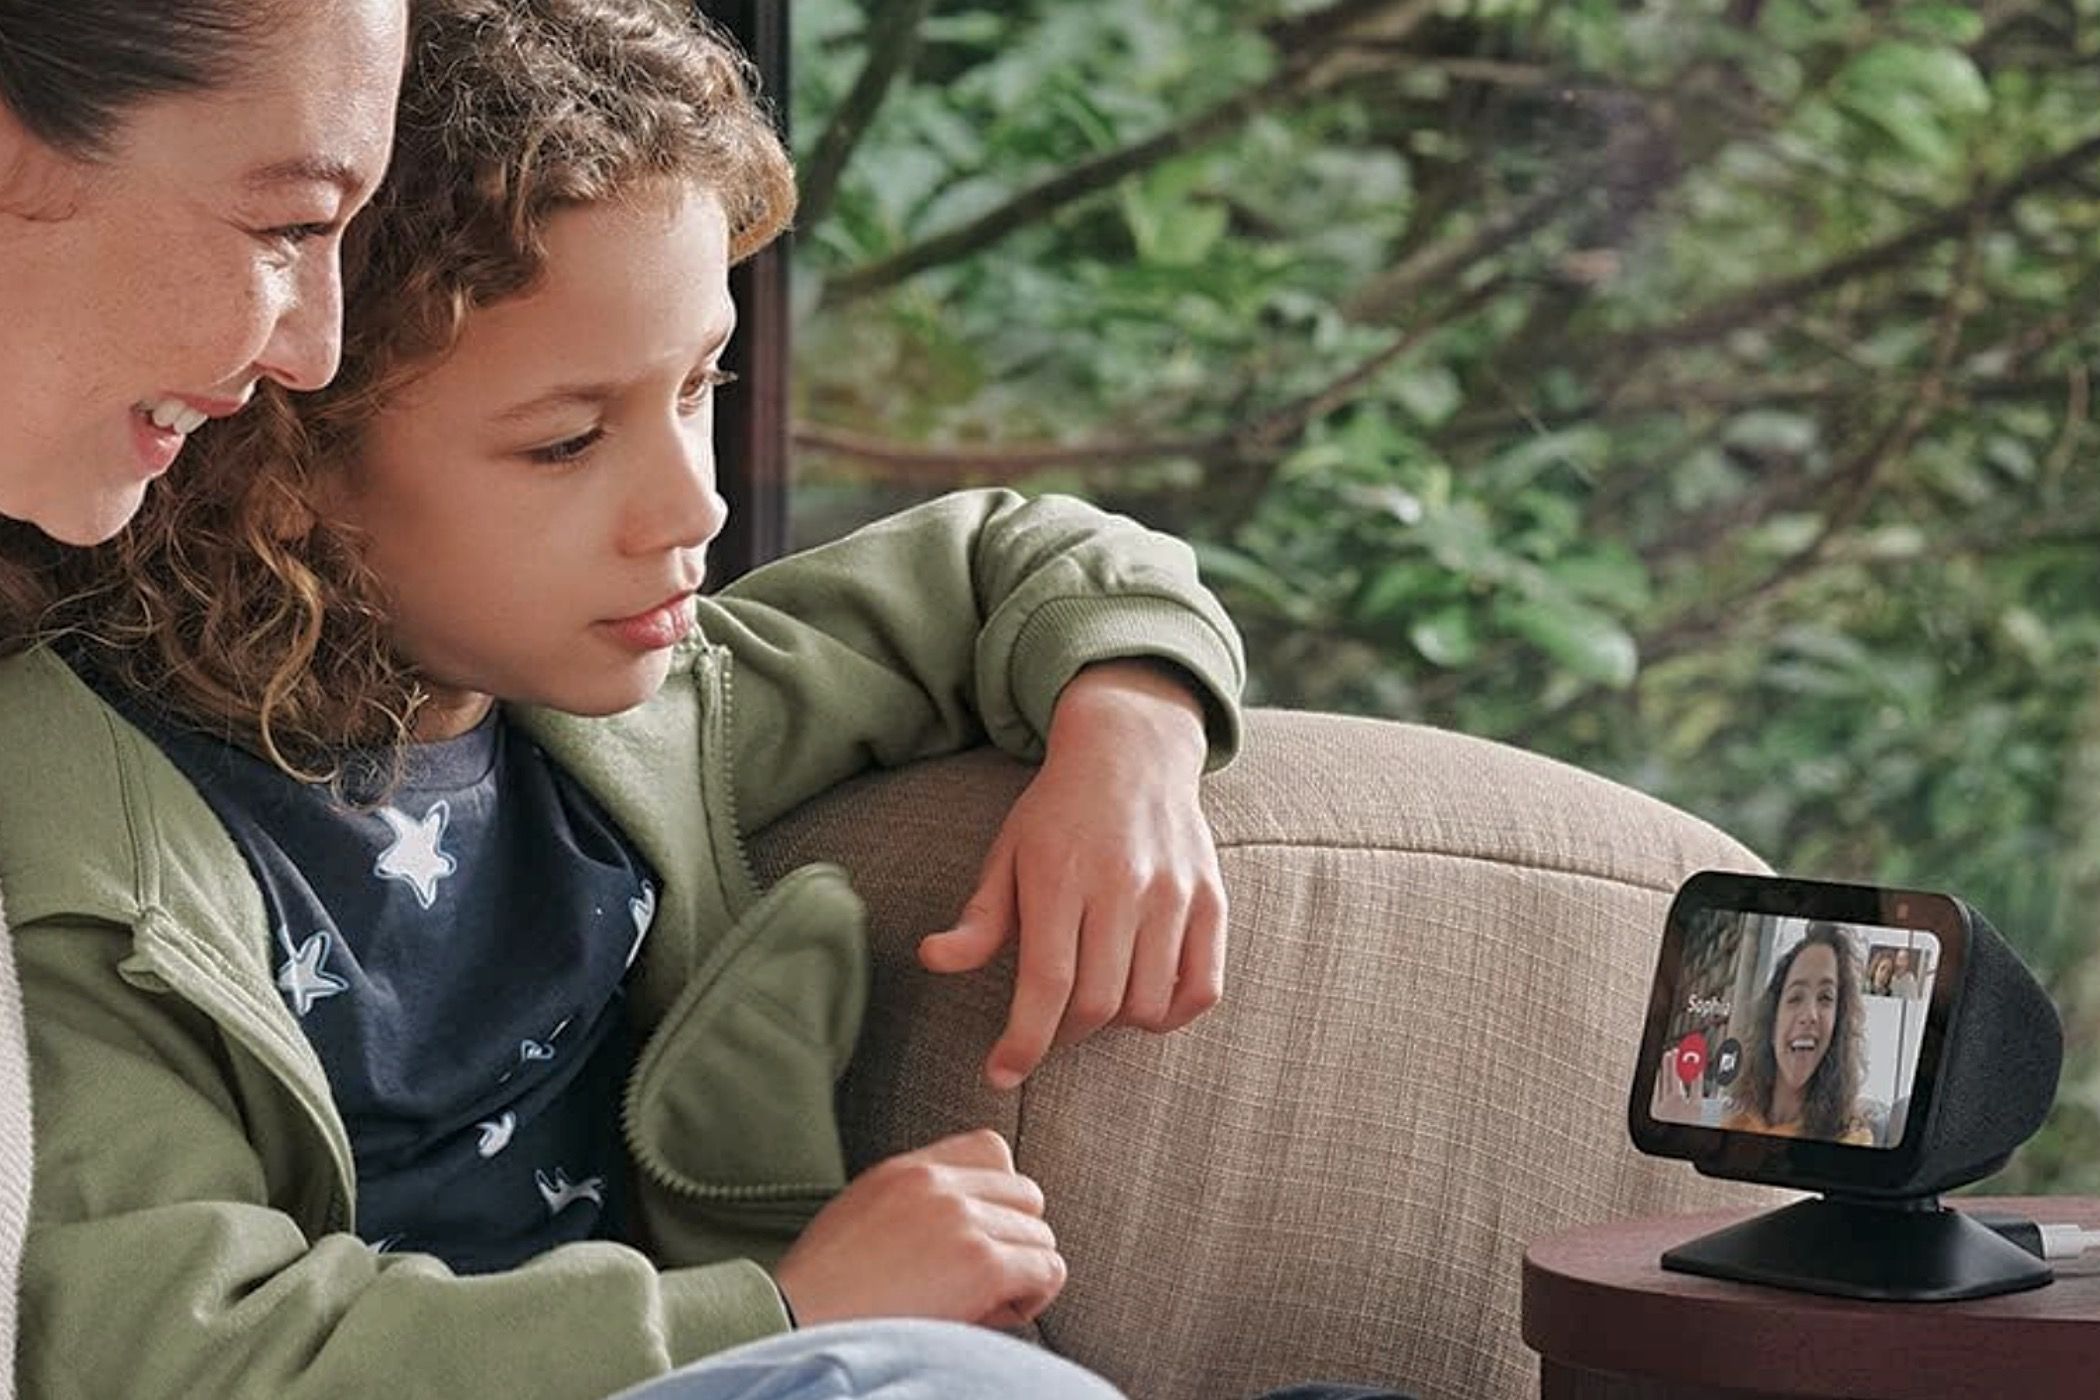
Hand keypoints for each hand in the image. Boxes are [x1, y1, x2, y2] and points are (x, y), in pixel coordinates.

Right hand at [772, 1130, 1064, 1327]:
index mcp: (906, 1170)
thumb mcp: (862, 1218)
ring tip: (979, 1304)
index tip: (979, 1234)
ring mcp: (963, 1221)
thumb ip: (914, 1205)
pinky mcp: (981, 1264)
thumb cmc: (824, 1294)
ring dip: (1021, 1274)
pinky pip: (1047, 1270)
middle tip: (982, 1280)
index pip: (991, 1149)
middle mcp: (938, 1185)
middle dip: (1014, 1239)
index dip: (999, 1196)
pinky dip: (1032, 1297)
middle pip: (1027, 1195)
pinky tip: (993, 1315)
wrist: (798, 1323)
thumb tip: (971, 1227)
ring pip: (1041, 1236)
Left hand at [919, 659, 1225, 1088]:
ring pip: (1148, 1005)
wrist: (1131, 752)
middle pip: (1096, 1003)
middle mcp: (1122, 886)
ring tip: (1093, 998)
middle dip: (1063, 1035)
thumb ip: (980, 917)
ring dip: (1114, 1023)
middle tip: (1047, 1024)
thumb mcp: (1007, 854)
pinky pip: (1202, 989)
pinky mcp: (1212, 901)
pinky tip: (1143, 998)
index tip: (1001, 1074)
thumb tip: (934, 960)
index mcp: (1060, 876)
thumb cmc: (1058, 813)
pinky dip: (1171, 1013)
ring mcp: (1174, 894)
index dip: (1024, 1041)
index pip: (1046, 983)